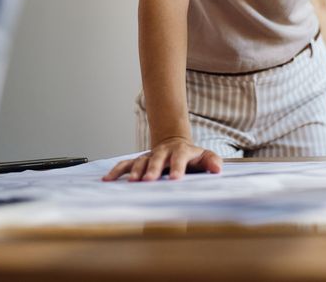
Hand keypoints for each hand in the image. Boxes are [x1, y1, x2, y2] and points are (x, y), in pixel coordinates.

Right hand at [102, 136, 221, 181]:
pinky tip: (107, 180)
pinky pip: (126, 165)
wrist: (174, 143)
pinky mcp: (139, 161)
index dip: (178, 167)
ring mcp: (149, 156)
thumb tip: (218, 169)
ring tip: (131, 182)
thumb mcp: (204, 157)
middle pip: (157, 159)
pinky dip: (116, 171)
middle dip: (153, 169)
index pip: (180, 157)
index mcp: (180, 151)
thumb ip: (212, 161)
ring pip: (140, 161)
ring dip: (136, 171)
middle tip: (149, 180)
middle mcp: (162, 152)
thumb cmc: (191, 156)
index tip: (176, 178)